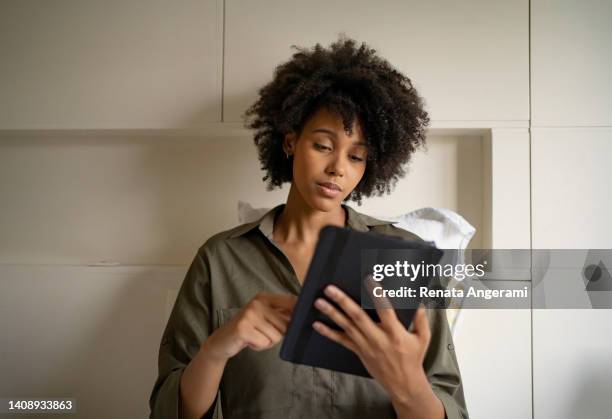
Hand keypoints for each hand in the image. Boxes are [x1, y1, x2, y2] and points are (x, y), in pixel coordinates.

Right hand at [204, 292, 296, 361]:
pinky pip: (264, 343)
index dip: (299, 312)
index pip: (290, 301)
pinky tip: (249, 341)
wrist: (222, 340)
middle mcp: (257, 303)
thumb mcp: (265, 317)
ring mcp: (249, 314)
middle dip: (277, 334)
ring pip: (276, 336)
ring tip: (255, 336)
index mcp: (264, 297)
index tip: (302, 318)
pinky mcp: (243, 328)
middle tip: (262, 333)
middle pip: (285, 325)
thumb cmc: (248, 330)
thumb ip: (282, 314)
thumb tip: (304, 314)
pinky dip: (259, 346)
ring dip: (267, 342)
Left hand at [312, 283, 442, 416]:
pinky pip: (341, 341)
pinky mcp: (359, 352)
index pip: (385, 310)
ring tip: (319, 302)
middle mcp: (378, 339)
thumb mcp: (423, 338)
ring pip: (346, 327)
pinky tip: (317, 324)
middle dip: (343, 302)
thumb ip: (420, 318)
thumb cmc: (414, 358)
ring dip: (332, 313)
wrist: (404, 384)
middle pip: (358, 317)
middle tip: (330, 289)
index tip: (369, 280)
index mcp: (395, 333)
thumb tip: (418, 300)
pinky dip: (328, 333)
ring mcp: (366, 346)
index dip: (377, 294)